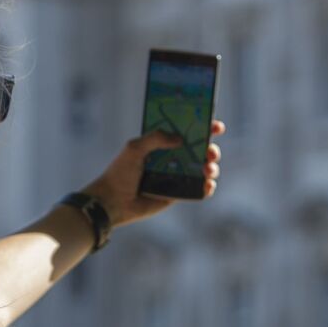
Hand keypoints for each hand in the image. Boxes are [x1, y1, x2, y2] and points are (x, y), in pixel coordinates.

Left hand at [80, 120, 224, 227]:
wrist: (112, 202)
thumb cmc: (120, 173)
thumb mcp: (134, 148)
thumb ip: (155, 138)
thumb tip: (180, 138)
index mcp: (161, 143)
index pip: (185, 131)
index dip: (202, 126)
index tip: (215, 125)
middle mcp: (172, 158)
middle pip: (200, 149)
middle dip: (210, 148)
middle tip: (210, 151)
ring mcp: (176, 176)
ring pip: (203, 168)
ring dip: (212, 167)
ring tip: (207, 169)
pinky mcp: (178, 194)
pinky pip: (198, 189)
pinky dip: (207, 187)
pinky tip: (206, 184)